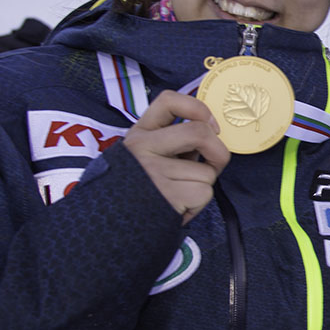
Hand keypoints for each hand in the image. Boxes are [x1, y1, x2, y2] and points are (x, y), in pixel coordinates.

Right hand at [122, 90, 230, 223]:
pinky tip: (178, 207)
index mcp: (140, 134)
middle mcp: (144, 148)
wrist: (110, 229)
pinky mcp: (167, 195)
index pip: (169, 101)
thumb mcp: (144, 156)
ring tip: (179, 194)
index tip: (210, 125)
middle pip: (200, 133)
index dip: (198, 108)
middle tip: (214, 164)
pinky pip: (204, 193)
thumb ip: (172, 143)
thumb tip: (210, 137)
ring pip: (207, 171)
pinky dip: (198, 204)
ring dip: (201, 186)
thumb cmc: (138, 190)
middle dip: (218, 151)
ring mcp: (155, 171)